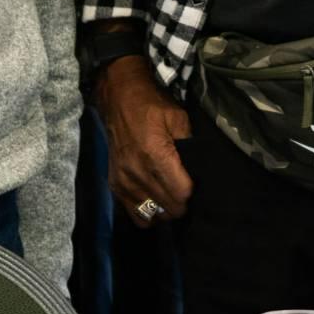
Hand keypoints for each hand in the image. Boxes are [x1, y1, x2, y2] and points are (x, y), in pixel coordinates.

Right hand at [94, 54, 193, 227]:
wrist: (118, 98)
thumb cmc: (150, 105)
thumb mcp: (177, 117)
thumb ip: (189, 145)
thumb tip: (198, 169)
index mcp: (155, 155)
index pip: (181, 193)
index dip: (192, 192)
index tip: (194, 183)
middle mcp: (138, 173)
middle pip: (169, 208)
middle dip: (181, 203)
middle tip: (184, 191)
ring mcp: (124, 181)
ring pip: (153, 215)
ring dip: (165, 210)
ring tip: (170, 197)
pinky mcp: (115, 185)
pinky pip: (134, 214)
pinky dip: (147, 212)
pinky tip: (154, 200)